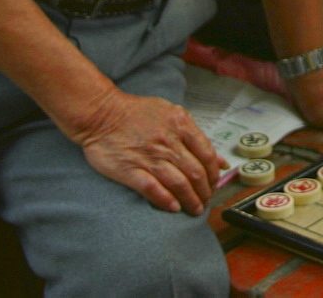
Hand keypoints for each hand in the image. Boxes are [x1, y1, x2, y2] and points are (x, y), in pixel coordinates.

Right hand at [69, 90, 226, 215]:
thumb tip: (221, 161)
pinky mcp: (129, 170)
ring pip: (179, 184)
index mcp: (181, 125)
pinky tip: (174, 208)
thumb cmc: (138, 113)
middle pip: (196, 173)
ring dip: (190, 200)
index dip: (214, 174)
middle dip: (205, 192)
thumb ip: (196, 137)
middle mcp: (168, 142)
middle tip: (205, 201)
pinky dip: (166, 201)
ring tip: (194, 209)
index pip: (207, 155)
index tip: (214, 184)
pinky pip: (153, 189)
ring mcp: (149, 156)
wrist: (101, 113)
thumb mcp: (173, 115)